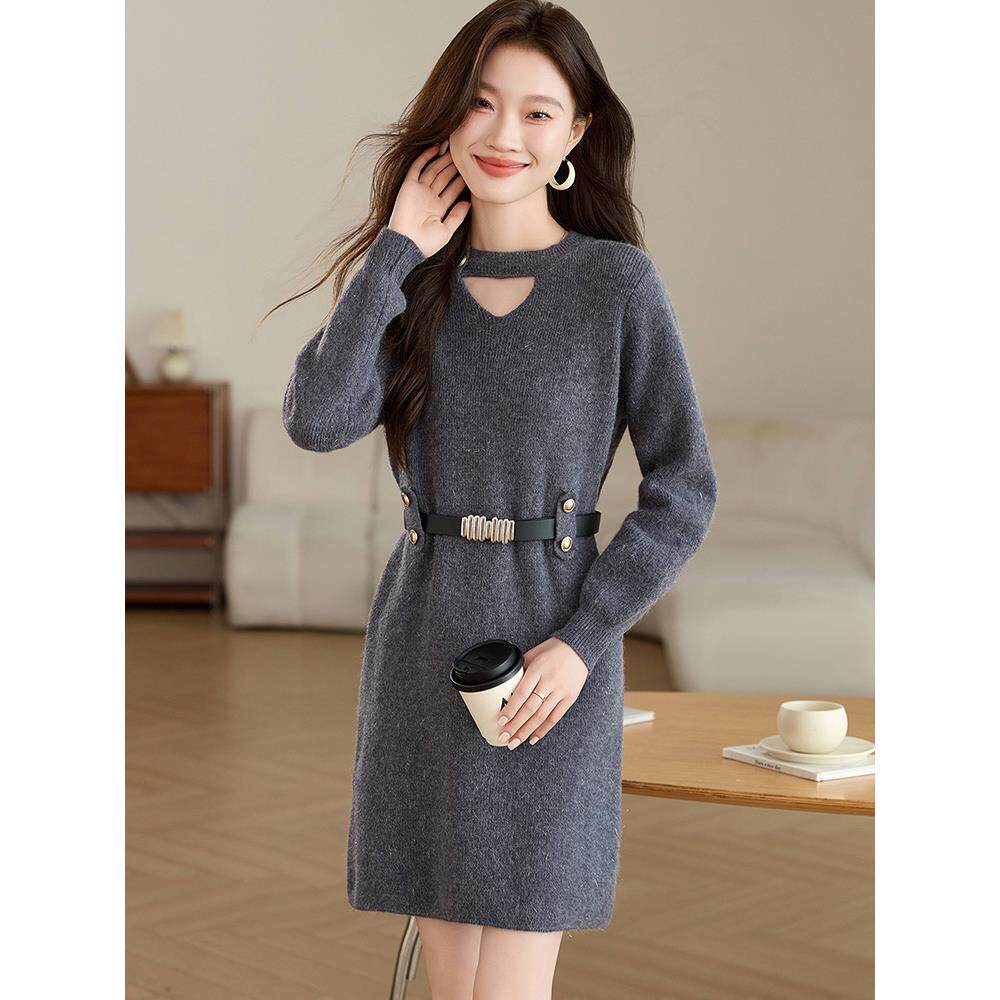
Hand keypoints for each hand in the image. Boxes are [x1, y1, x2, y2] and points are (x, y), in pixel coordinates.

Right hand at [387, 143, 469, 257]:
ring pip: (433, 171)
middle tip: (463, 154)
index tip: (471, 171)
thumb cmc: (425, 243)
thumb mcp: (446, 231)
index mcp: (438, 209)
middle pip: (443, 178)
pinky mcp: (408, 186)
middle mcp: (429, 198)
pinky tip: (434, 149)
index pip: (452, 191)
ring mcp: (419, 191)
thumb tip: (468, 203)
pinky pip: (417, 168)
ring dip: (442, 160)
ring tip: (453, 149)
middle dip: (453, 167)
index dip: (461, 181)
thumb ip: (457, 216)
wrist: (406, 244)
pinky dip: (425, 157)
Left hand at [496, 637, 587, 748]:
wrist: (580, 647)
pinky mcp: (570, 698)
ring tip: (515, 742)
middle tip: (504, 737)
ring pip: (541, 716)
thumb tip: (506, 684)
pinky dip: (543, 729)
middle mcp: (549, 681)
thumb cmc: (553, 649)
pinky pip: (555, 717)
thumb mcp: (533, 653)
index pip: (521, 693)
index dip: (510, 709)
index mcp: (537, 669)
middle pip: (530, 708)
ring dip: (526, 731)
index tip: (501, 720)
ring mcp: (561, 691)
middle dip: (515, 725)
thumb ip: (521, 669)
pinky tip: (533, 738)